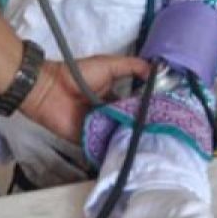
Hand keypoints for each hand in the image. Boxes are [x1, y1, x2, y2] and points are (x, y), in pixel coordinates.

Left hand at [19, 56, 150, 142]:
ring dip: (131, 139)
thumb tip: (155, 71)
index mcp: (113, 96)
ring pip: (119, 136)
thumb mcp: (109, 64)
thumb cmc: (78, 74)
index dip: (148, 109)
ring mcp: (99, 127)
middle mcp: (108, 112)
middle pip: (129, 123)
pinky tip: (133, 153)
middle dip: (142, 127)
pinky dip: (115, 149)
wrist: (50, 90)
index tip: (166, 115)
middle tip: (162, 134)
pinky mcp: (89, 140)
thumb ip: (132, 66)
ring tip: (153, 145)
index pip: (134, 106)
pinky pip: (104, 147)